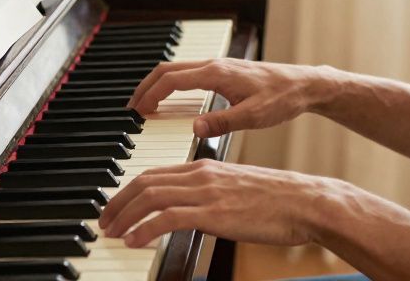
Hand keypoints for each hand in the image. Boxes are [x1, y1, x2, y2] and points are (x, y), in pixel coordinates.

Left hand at [98, 159, 327, 247]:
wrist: (304, 202)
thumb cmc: (277, 200)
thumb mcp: (236, 190)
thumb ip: (211, 193)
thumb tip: (191, 211)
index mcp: (205, 167)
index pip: (154, 173)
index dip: (128, 189)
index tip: (116, 206)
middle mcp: (201, 174)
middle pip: (145, 181)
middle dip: (118, 202)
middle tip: (105, 220)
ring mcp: (207, 192)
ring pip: (151, 197)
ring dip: (125, 215)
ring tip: (112, 232)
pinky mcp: (214, 213)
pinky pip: (168, 218)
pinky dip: (145, 229)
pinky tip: (135, 241)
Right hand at [127, 58, 328, 137]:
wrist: (304, 85)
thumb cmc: (282, 98)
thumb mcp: (253, 117)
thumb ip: (222, 122)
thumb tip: (194, 128)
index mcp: (216, 74)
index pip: (171, 80)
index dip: (150, 94)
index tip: (137, 111)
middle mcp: (214, 65)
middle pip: (168, 70)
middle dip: (146, 88)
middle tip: (132, 109)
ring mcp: (219, 67)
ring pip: (177, 70)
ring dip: (158, 85)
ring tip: (146, 106)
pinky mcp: (224, 72)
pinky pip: (189, 74)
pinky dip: (173, 85)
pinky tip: (172, 100)